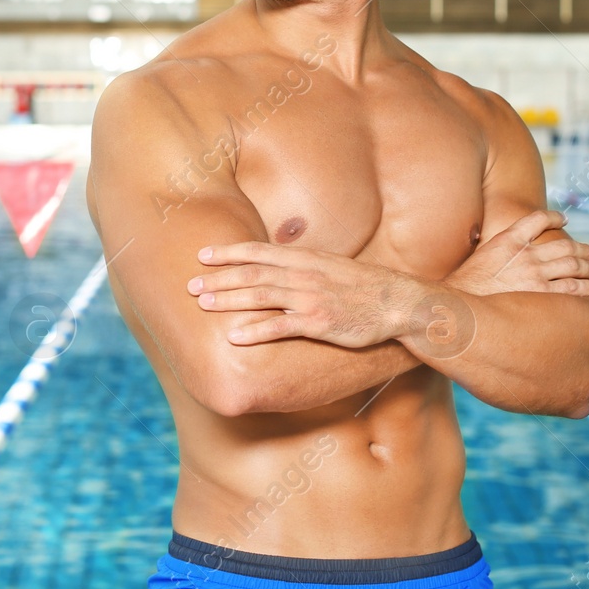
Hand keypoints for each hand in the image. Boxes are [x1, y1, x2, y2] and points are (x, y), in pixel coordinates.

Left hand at [187, 241, 426, 347]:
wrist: (397, 302)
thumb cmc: (362, 286)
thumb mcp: (330, 265)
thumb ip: (301, 265)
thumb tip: (274, 266)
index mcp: (305, 258)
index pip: (258, 251)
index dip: (228, 253)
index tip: (202, 254)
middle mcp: (303, 275)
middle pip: (252, 273)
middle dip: (219, 278)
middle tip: (190, 283)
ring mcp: (311, 299)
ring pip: (261, 297)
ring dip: (229, 300)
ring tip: (203, 303)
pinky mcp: (319, 324)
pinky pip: (281, 327)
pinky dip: (256, 331)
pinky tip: (234, 337)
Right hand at [447, 210, 588, 297]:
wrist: (461, 304)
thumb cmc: (466, 283)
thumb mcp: (480, 254)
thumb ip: (498, 247)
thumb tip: (500, 245)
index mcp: (509, 238)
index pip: (539, 218)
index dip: (555, 217)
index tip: (565, 218)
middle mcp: (526, 253)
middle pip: (565, 244)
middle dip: (583, 248)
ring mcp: (535, 273)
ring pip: (574, 264)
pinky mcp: (541, 294)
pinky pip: (573, 287)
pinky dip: (588, 285)